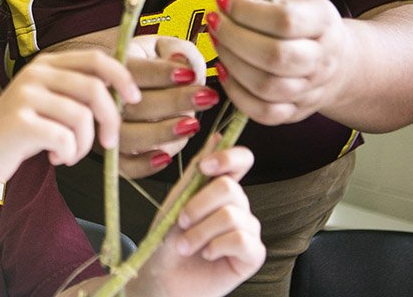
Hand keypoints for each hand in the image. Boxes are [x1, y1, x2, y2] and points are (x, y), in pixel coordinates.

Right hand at [0, 49, 140, 181]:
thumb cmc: (16, 133)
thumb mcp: (47, 103)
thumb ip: (76, 93)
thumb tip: (122, 93)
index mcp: (46, 64)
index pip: (96, 58)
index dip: (122, 77)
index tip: (134, 99)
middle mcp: (35, 74)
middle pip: (95, 88)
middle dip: (110, 120)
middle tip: (108, 143)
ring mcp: (25, 96)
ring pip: (82, 117)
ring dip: (84, 144)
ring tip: (70, 154)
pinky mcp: (19, 122)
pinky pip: (65, 138)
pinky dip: (68, 155)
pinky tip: (54, 158)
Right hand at [118, 36, 221, 177]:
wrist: (137, 89)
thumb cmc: (154, 67)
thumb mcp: (162, 47)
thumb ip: (175, 49)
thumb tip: (180, 60)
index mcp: (114, 68)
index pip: (131, 70)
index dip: (161, 73)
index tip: (190, 75)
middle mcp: (104, 99)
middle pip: (133, 105)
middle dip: (173, 102)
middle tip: (206, 97)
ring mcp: (107, 128)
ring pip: (127, 137)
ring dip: (162, 133)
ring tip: (192, 124)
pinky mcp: (114, 154)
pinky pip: (124, 166)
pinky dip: (144, 165)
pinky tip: (166, 157)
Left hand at [129, 146, 262, 296]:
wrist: (160, 277)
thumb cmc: (165, 239)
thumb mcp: (176, 200)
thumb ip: (196, 171)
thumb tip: (216, 135)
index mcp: (220, 188)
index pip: (242, 159)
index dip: (229, 157)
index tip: (206, 167)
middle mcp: (238, 206)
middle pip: (230, 188)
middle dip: (198, 206)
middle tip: (181, 223)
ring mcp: (248, 230)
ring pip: (232, 215)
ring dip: (200, 232)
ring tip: (186, 246)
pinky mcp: (253, 255)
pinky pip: (242, 240)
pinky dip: (216, 247)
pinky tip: (206, 255)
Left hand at [208, 0, 355, 124]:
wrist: (338, 62)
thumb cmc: (306, 27)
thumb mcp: (293, 1)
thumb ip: (261, 2)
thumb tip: (224, 2)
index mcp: (323, 22)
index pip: (285, 20)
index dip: (246, 11)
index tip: (222, 1)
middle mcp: (322, 59)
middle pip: (275, 56)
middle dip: (233, 37)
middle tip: (214, 23)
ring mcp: (310, 89)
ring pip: (266, 86)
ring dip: (231, 63)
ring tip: (218, 43)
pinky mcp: (295, 112)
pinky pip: (263, 112)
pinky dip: (236, 93)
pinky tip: (224, 70)